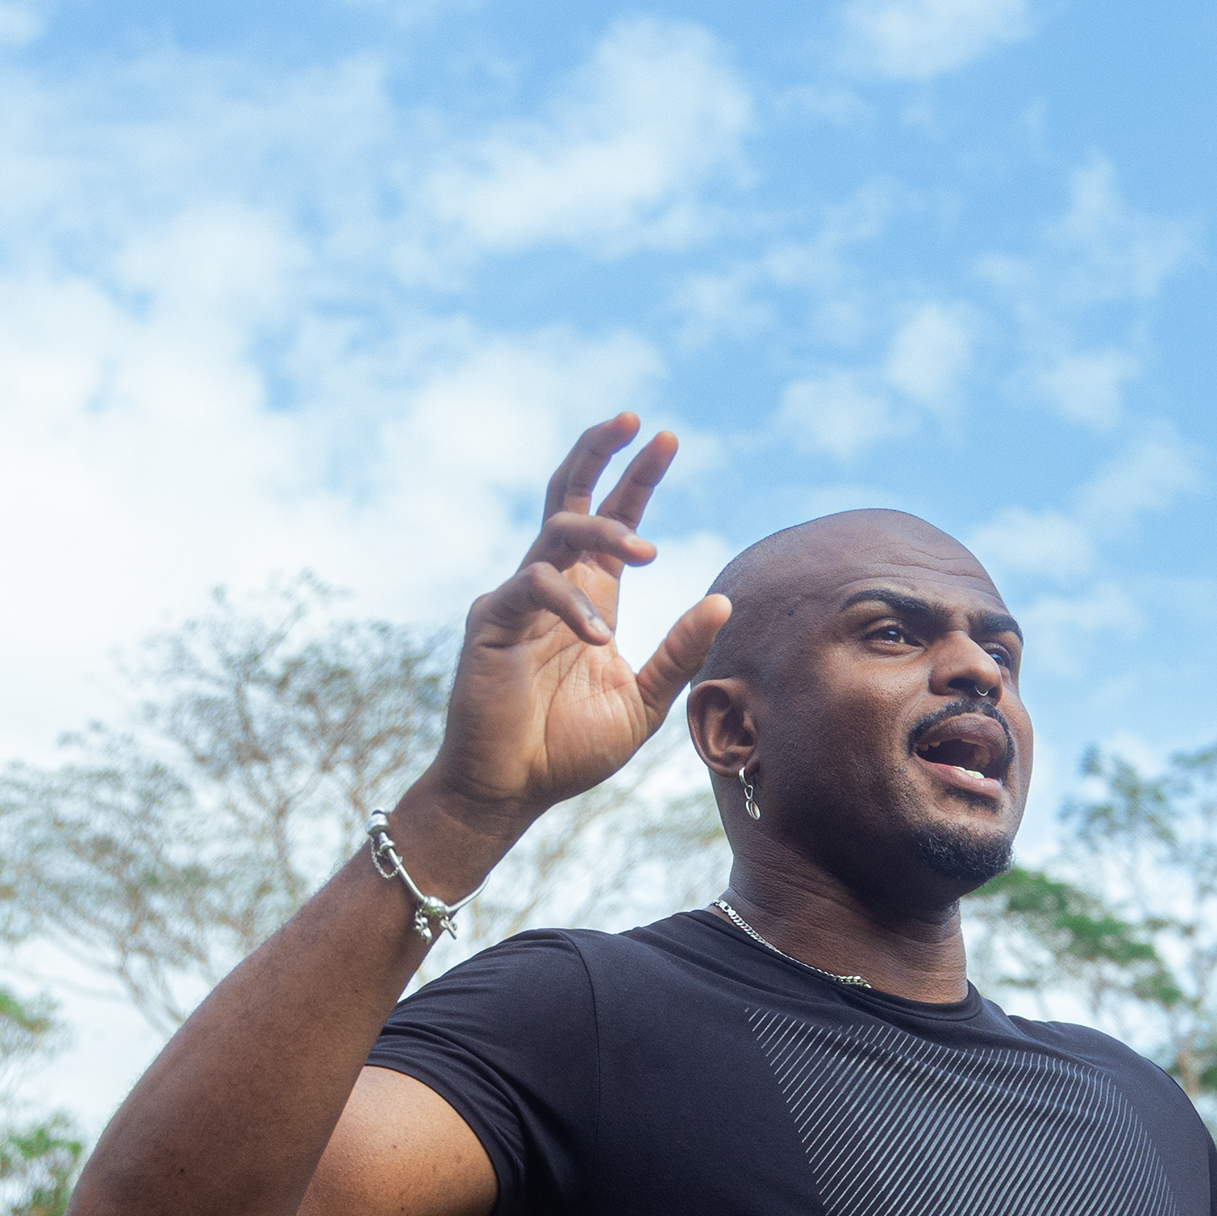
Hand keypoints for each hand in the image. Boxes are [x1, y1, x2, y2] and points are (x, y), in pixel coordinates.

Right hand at [422, 414, 730, 833]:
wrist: (511, 792)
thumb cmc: (568, 751)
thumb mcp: (644, 701)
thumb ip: (680, 652)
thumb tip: (725, 600)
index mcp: (590, 599)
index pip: (612, 521)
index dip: (637, 479)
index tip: (666, 439)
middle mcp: (553, 587)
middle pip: (570, 496)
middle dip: (601, 453)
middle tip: (638, 423)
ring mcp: (517, 599)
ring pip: (555, 529)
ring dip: (605, 529)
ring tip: (649, 550)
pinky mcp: (491, 622)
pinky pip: (531, 587)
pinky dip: (570, 604)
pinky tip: (598, 640)